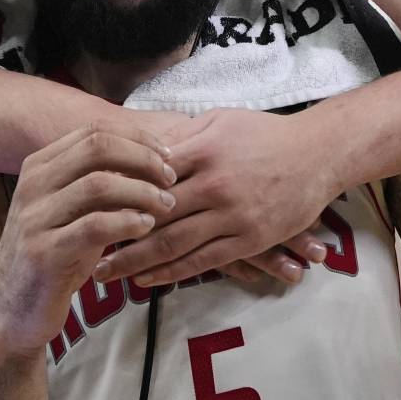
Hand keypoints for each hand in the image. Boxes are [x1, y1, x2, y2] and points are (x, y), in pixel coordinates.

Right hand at [0, 120, 177, 355]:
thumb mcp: (72, 211)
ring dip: (142, 192)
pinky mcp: (43, 252)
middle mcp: (32, 185)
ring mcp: (34, 218)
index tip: (166, 155)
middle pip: (97, 148)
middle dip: (142, 159)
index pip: (93, 131)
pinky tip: (145, 228)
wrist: (13, 311)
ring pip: (99, 184)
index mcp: (38, 166)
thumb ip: (100, 182)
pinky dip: (128, 222)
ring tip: (165, 206)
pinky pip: (95, 225)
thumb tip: (152, 158)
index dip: (136, 139)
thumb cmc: (54, 256)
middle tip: (169, 179)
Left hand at [94, 108, 336, 286]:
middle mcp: (213, 184)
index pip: (146, 174)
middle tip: (82, 247)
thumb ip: (181, 136)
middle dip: (114, 234)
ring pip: (173, 244)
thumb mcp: (219, 120)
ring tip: (104, 273)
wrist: (318, 153)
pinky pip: (203, 260)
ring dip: (135, 261)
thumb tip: (142, 148)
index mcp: (201, 150)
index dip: (115, 192)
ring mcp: (232, 215)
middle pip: (152, 214)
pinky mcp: (249, 239)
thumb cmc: (265, 133)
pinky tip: (146, 279)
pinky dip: (171, 272)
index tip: (86, 205)